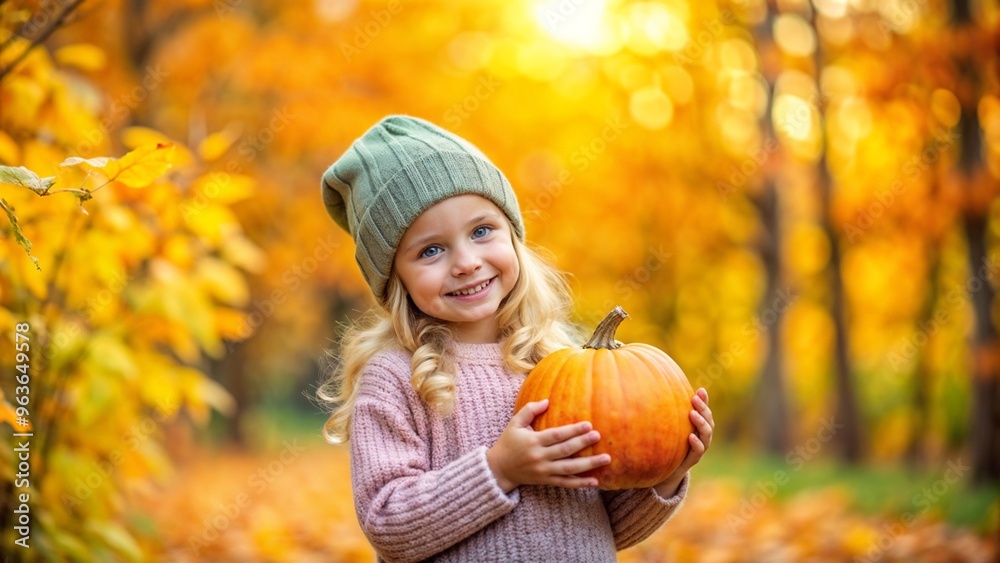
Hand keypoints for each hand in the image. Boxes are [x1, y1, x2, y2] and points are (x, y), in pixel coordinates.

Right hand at [486, 399, 611, 492]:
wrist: (498, 469)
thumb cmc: (508, 442)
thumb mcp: (514, 423)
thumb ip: (529, 410)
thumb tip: (547, 401)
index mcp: (533, 441)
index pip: (556, 435)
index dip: (572, 430)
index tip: (588, 424)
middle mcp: (539, 457)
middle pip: (565, 451)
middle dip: (583, 443)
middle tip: (598, 436)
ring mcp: (543, 471)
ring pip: (569, 469)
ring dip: (589, 464)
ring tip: (606, 458)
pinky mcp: (546, 481)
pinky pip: (565, 483)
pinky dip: (580, 484)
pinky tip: (595, 481)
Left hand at [654, 388, 714, 497]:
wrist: (666, 471)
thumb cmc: (667, 444)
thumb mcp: (668, 427)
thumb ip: (667, 413)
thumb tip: (654, 389)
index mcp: (697, 426)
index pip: (704, 411)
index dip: (705, 401)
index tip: (700, 390)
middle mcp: (701, 436)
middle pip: (708, 421)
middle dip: (703, 409)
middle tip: (695, 398)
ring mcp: (699, 448)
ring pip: (707, 435)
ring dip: (701, 423)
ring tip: (692, 413)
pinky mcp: (693, 459)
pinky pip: (698, 451)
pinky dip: (696, 444)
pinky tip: (691, 436)